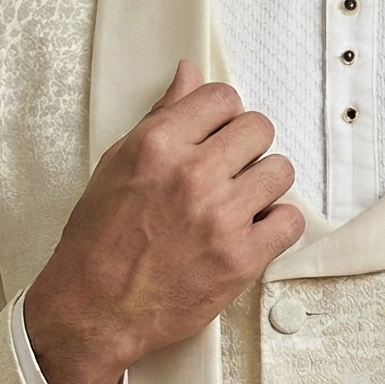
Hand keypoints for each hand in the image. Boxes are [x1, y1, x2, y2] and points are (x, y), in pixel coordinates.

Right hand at [22, 62, 302, 383]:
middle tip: (229, 172)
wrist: (94, 310)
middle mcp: (192, 175)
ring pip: (280, 171)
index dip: (224, 116)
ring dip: (264, 185)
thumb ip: (161, 117)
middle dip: (247, 148)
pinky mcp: (241, 258)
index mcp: (158, 145)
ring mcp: (220, 217)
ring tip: (240, 204)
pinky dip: (276, 225)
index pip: (222, 98)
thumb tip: (190, 73)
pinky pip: (289, 221)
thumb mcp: (118, 164)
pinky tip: (252, 231)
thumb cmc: (99, 240)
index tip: (218, 135)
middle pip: (259, 129)